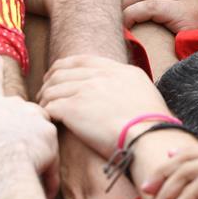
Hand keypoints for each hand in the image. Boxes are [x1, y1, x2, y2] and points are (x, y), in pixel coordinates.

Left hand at [38, 54, 169, 158]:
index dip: (64, 67)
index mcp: (118, 70)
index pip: (82, 60)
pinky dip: (45, 112)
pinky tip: (47, 120)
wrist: (149, 138)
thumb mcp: (145, 93)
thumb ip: (129, 86)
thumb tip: (124, 93)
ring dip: (45, 98)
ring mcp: (85, 90)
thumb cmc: (153, 125)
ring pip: (52, 89)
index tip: (57, 75)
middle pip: (62, 72)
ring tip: (43, 109)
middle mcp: (99, 76)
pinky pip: (50, 106)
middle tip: (45, 94)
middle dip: (50, 82)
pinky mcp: (73, 109)